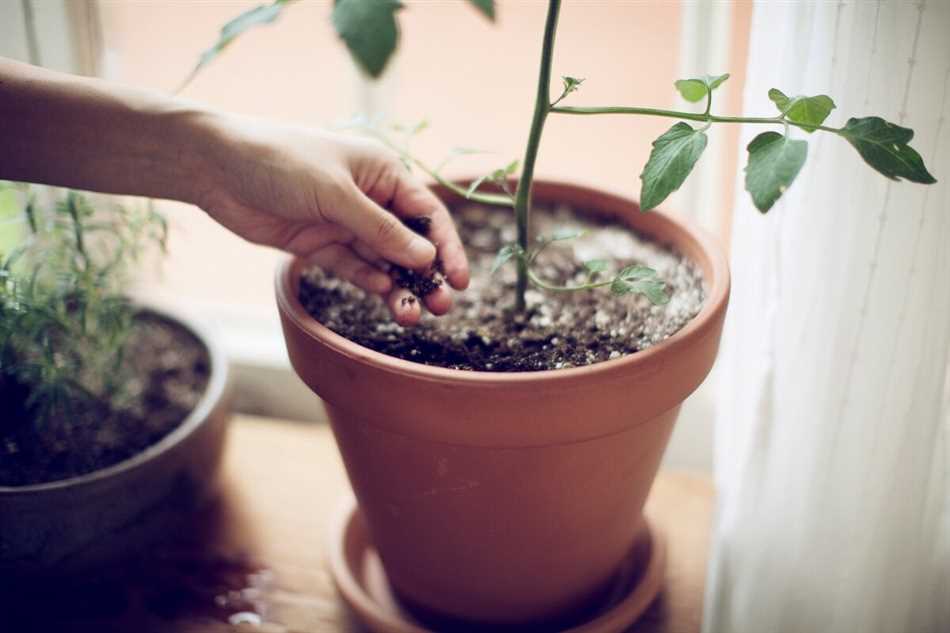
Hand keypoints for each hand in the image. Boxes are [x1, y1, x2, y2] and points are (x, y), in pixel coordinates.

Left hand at [196, 117, 468, 325]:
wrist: (216, 168)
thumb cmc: (280, 161)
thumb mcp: (336, 194)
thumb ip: (380, 229)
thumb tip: (425, 259)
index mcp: (382, 172)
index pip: (427, 213)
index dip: (446, 246)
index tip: (460, 280)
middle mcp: (369, 198)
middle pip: (409, 242)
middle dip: (426, 274)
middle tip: (441, 307)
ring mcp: (344, 223)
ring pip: (383, 261)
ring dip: (399, 286)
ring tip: (412, 315)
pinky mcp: (320, 244)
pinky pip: (354, 268)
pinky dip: (370, 283)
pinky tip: (384, 297)